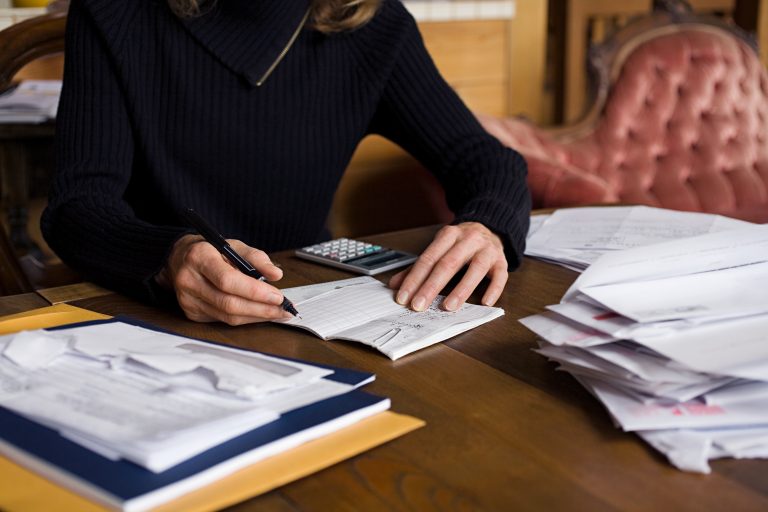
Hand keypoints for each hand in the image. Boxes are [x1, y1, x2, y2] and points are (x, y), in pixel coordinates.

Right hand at [159, 234, 291, 324]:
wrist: (181, 259)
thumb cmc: (210, 251)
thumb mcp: (234, 245)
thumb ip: (256, 258)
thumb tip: (276, 274)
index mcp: (199, 257)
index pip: (228, 280)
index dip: (255, 291)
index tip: (277, 296)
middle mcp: (189, 280)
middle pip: (229, 303)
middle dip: (261, 309)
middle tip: (283, 309)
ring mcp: (188, 300)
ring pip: (227, 316)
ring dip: (256, 316)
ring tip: (276, 313)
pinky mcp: (192, 313)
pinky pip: (223, 320)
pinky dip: (244, 318)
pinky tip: (258, 314)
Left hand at [389, 222, 507, 311]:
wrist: (490, 227)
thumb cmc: (460, 243)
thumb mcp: (439, 249)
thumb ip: (418, 268)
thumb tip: (394, 285)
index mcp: (448, 235)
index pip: (428, 258)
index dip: (414, 278)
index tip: (404, 297)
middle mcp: (468, 239)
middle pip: (448, 263)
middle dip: (431, 286)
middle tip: (419, 306)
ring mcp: (487, 249)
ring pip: (475, 269)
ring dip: (461, 289)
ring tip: (448, 307)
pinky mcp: (502, 260)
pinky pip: (500, 276)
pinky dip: (493, 289)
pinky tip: (485, 303)